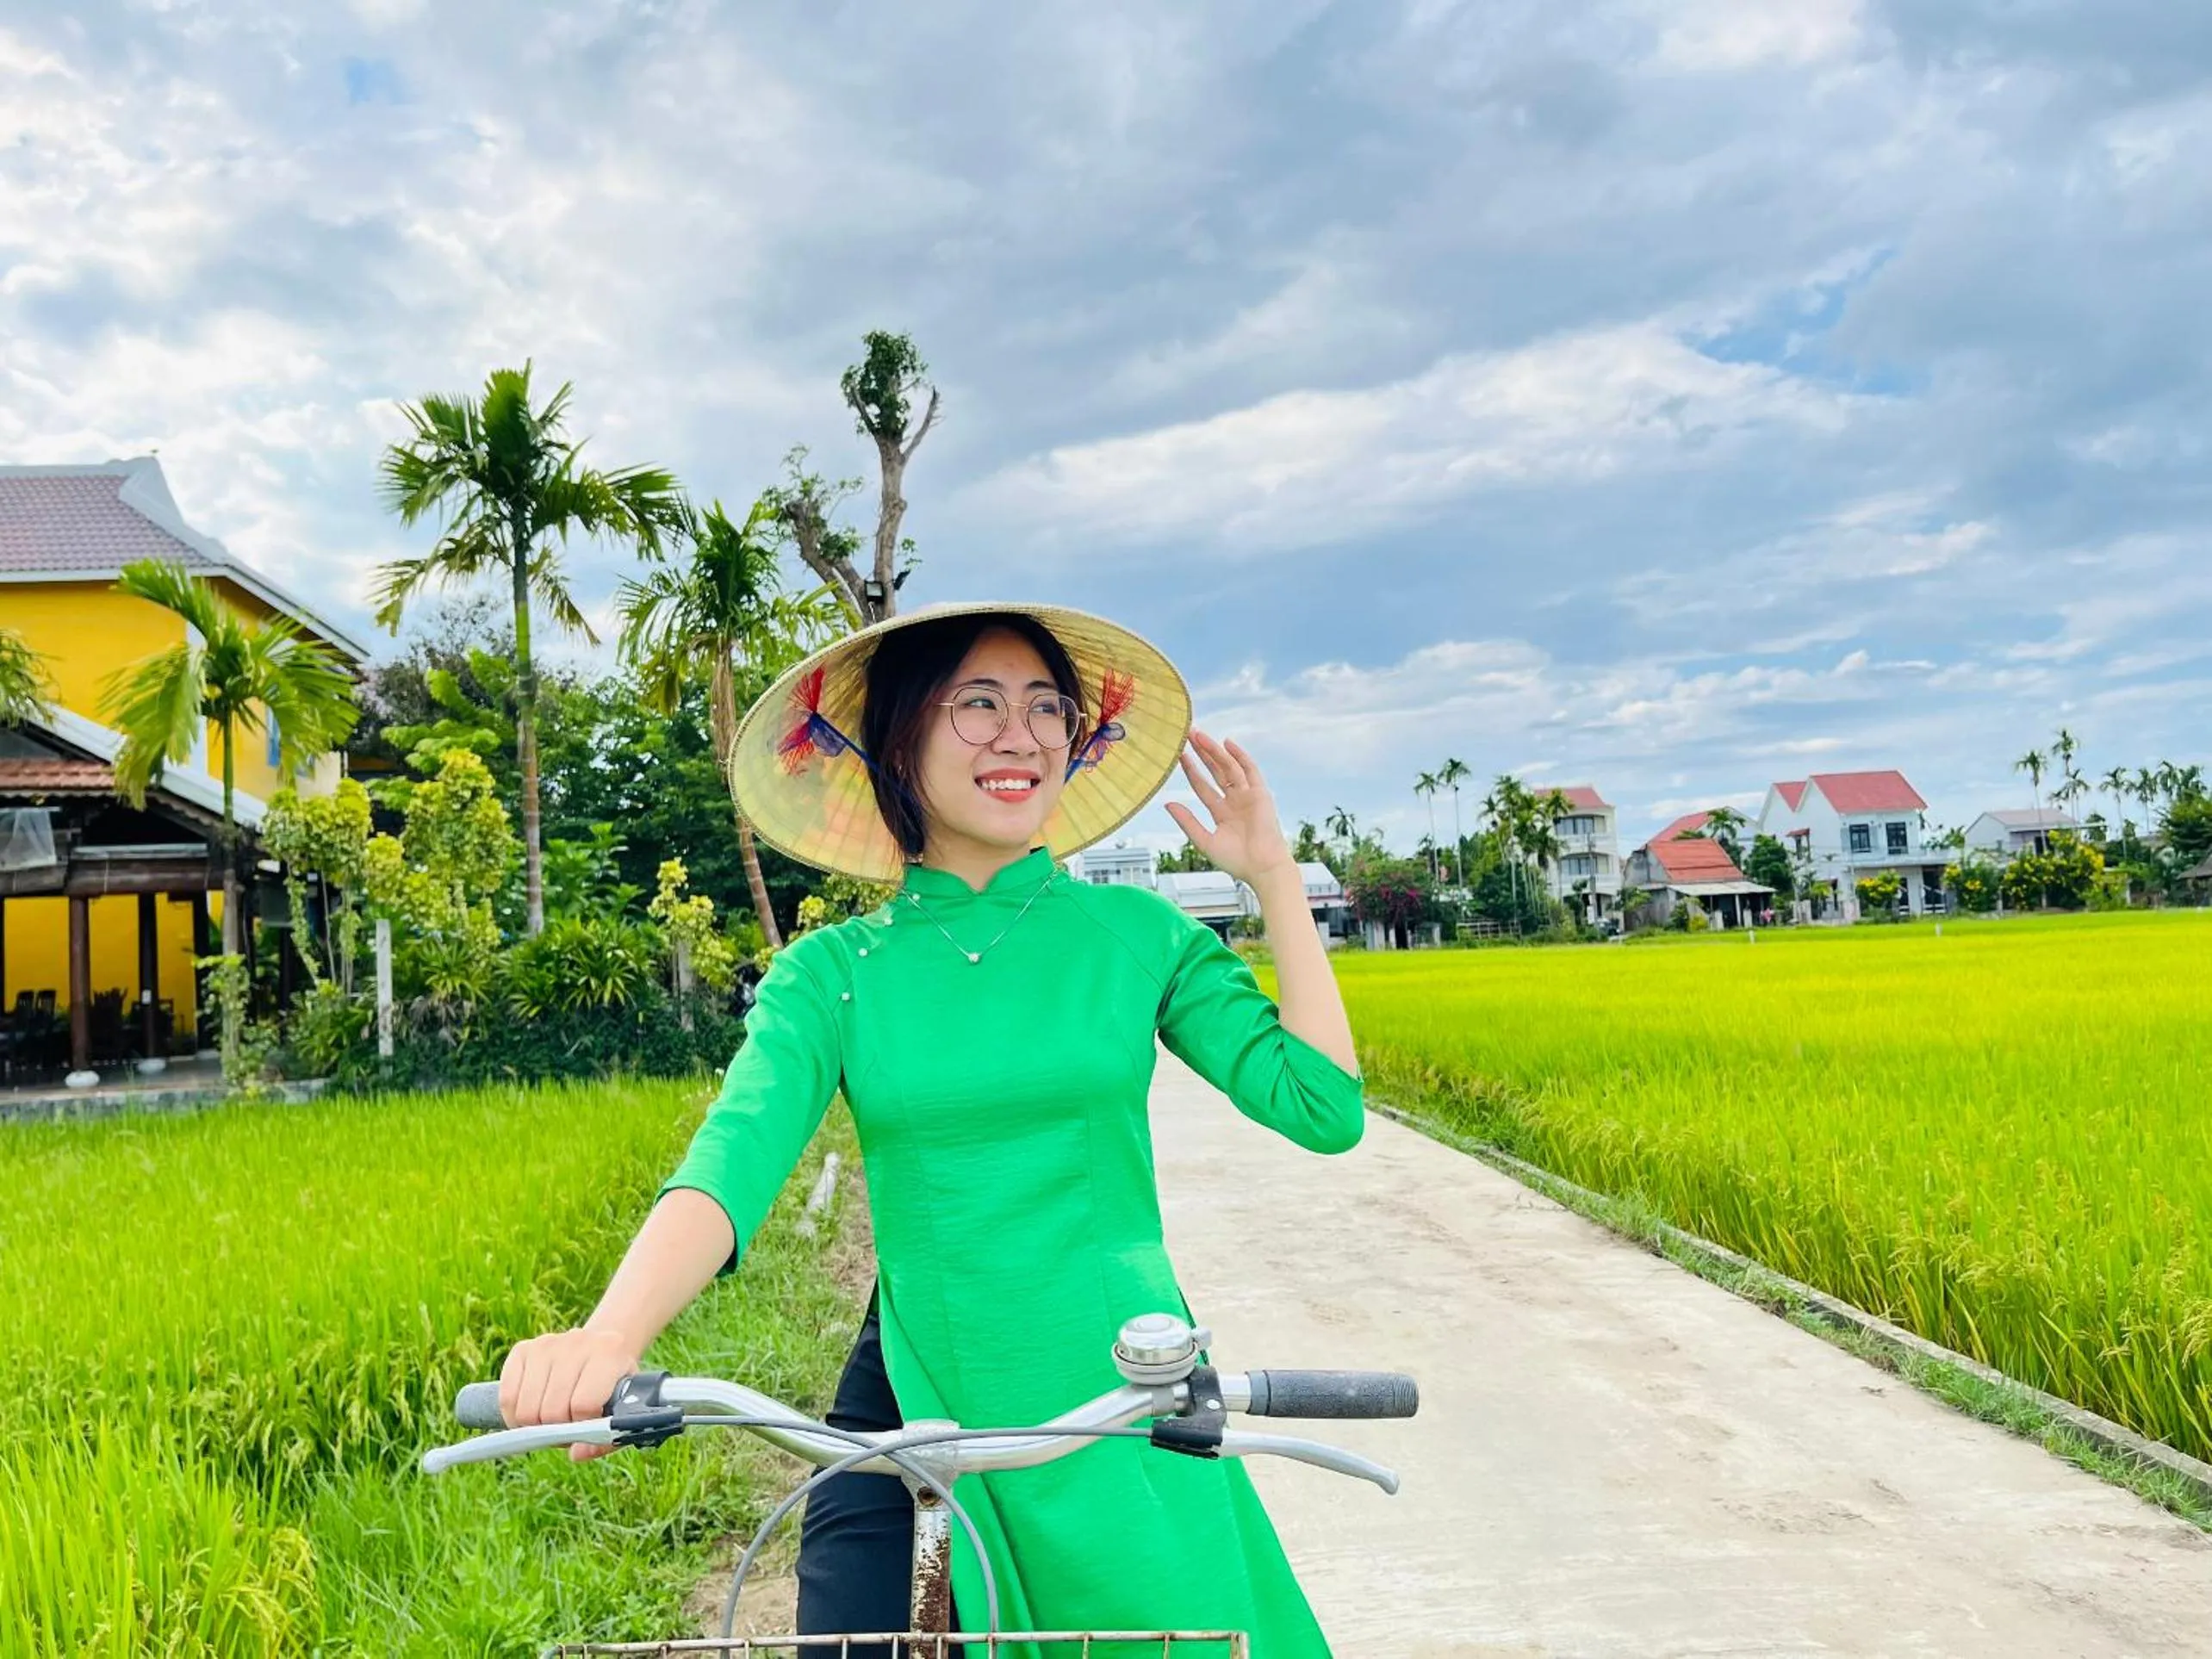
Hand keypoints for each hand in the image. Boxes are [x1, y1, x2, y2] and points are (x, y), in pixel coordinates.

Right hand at [498, 1325, 641, 1462]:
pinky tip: (532, 1415)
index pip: (583, 1405)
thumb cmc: (613, 1385)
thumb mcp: (624, 1408)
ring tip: (553, 1420)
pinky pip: (506, 1398)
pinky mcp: (522, 1350)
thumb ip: (607, 1437)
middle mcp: (576, 1342)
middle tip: (569, 1425)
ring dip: (536, 1427)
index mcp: (609, 1351)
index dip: (582, 1427)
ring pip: (526, 1409)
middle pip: (551, 1411)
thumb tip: (577, 1454)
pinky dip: (514, 1418)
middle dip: (558, 1430)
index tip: (588, 1425)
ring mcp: (546, 1344)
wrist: (603, 1347)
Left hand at [1164, 729, 1294, 887]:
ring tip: (1199, 735)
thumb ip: (1187, 821)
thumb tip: (1167, 804)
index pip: (1203, 786)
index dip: (1191, 770)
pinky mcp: (1260, 793)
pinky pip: (1249, 770)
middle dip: (1202, 754)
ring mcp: (1247, 796)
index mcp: (1222, 813)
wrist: (1262, 867)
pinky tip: (1227, 743)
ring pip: (1229, 767)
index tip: (1179, 756)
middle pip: (1215, 771)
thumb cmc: (1236, 861)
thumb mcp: (1204, 840)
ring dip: (1215, 751)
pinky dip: (1239, 756)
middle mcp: (1234, 801)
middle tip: (1188, 735)